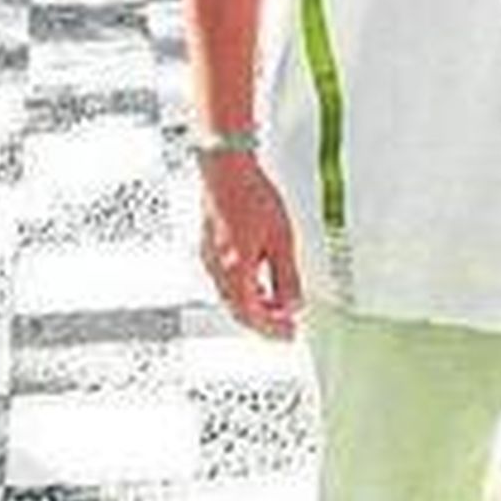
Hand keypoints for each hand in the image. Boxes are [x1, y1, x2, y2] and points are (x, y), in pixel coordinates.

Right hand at [197, 152, 302, 338]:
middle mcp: (217, 268)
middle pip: (238, 309)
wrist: (226, 167)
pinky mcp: (208, 244)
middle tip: (283, 325)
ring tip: (274, 303)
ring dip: (252, 304)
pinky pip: (223, 279)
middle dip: (262, 321)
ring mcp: (209, 256)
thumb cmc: (250, 195)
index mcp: (236, 272)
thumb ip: (287, 278)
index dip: (272, 329)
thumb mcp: (281, 240)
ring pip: (229, 295)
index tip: (288, 333)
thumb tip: (293, 304)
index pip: (252, 316)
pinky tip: (255, 278)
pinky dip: (241, 288)